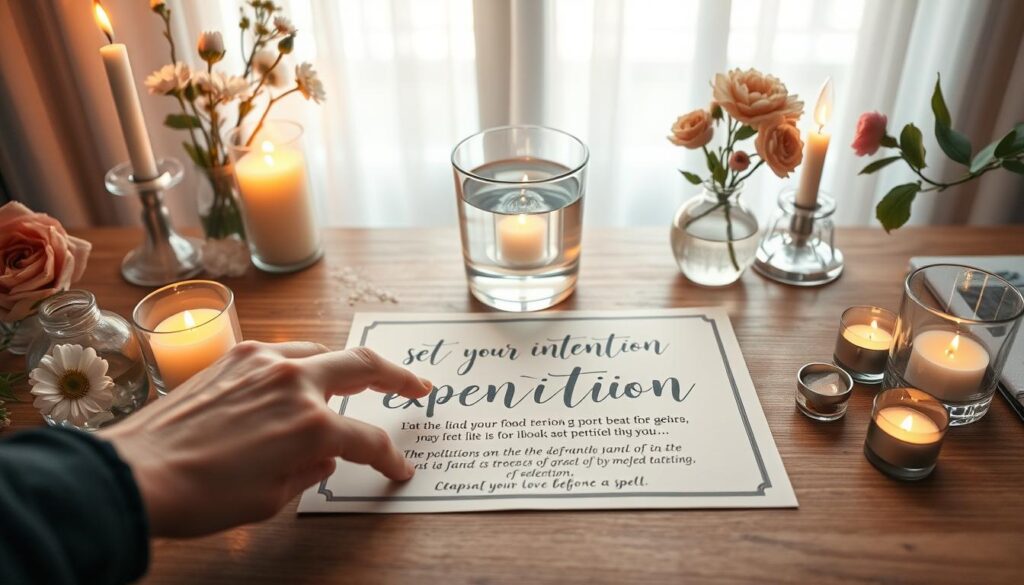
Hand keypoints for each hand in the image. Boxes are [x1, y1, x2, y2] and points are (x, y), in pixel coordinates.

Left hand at [99, 341, 431, 536]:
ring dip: (344, 366)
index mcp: (312, 425)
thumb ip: (309, 469)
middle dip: (398, 375)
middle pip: (364, 365)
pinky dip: (300, 364)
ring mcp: (264, 362)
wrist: (136, 473)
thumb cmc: (202, 495)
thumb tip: (324, 455)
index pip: (369, 439)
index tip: (398, 469)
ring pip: (322, 351)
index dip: (390, 458)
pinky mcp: (235, 356)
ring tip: (355, 380)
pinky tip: (296, 379)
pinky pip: (283, 352)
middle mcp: (295, 382)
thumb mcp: (272, 498)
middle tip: (417, 385)